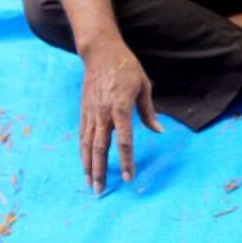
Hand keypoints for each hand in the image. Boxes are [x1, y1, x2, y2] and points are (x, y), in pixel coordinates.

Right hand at [79, 44, 162, 192]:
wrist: (100, 52)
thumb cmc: (126, 67)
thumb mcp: (144, 86)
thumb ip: (149, 111)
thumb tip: (159, 130)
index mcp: (121, 107)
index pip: (124, 140)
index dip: (126, 160)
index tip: (128, 176)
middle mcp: (103, 113)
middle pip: (100, 148)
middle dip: (100, 171)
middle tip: (101, 190)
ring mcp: (91, 112)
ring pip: (87, 145)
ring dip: (88, 166)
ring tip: (90, 183)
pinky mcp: (84, 110)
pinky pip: (82, 135)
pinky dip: (83, 151)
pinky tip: (85, 163)